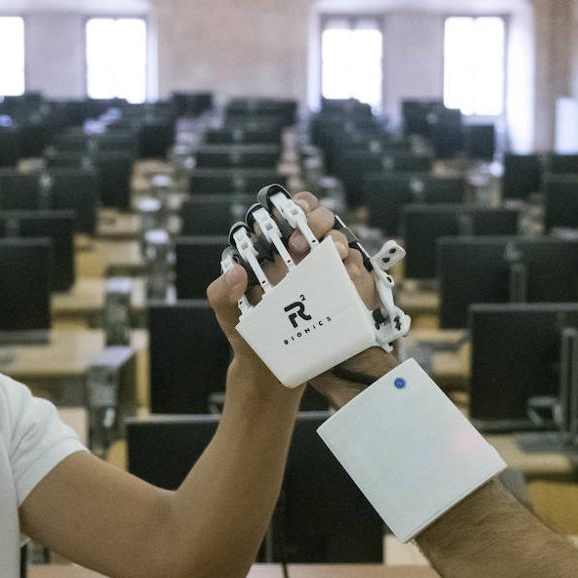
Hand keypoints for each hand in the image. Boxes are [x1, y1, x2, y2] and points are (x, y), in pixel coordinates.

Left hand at [206, 191, 375, 386]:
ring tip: (332, 253)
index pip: (290, 214)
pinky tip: (349, 273)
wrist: (272, 371)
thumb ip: (222, 292)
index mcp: (276, 252)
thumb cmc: (249, 335)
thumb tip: (236, 272)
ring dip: (336, 242)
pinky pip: (356, 272)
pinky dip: (354, 268)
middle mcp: (304, 257)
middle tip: (301, 243)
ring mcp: (326, 274)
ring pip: (340, 242)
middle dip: (316, 220)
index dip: (294, 206)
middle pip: (320, 221)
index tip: (292, 211)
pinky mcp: (343, 294)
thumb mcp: (229, 314)